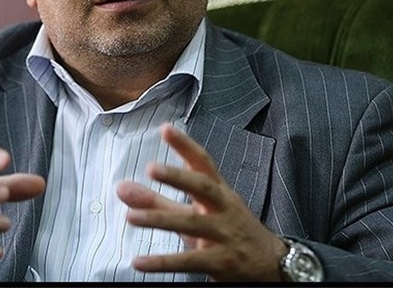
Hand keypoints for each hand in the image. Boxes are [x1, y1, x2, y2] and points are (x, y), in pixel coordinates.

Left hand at [116, 124, 286, 281]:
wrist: (271, 264)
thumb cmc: (228, 230)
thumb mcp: (196, 212)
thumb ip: (156, 200)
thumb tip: (121, 188)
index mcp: (218, 192)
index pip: (203, 163)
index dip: (185, 145)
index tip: (166, 128)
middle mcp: (223, 209)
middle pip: (203, 187)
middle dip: (179, 176)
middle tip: (152, 168)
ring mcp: (224, 235)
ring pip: (192, 224)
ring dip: (160, 219)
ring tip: (131, 217)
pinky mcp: (221, 262)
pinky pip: (189, 261)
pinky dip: (163, 262)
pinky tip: (139, 262)